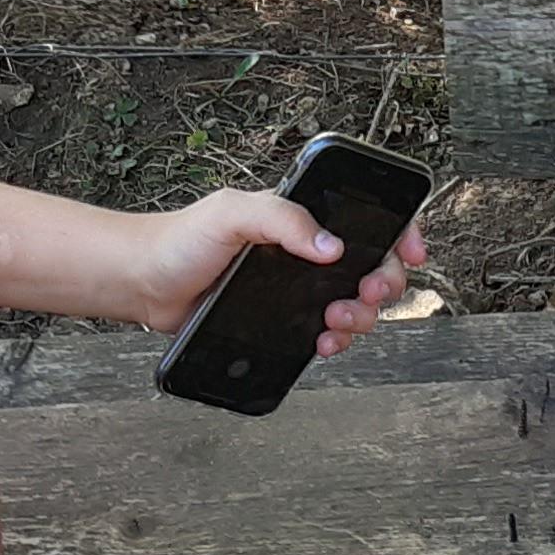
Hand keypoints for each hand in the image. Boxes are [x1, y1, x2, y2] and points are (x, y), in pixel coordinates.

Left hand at [135, 185, 434, 354]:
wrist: (146, 284)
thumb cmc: (181, 239)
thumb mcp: (232, 213)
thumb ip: (282, 219)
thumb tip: (330, 246)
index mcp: (302, 217)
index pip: (367, 217)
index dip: (399, 232)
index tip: (408, 251)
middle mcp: (306, 251)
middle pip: (373, 266)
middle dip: (382, 283)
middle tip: (363, 294)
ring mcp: (299, 288)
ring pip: (356, 305)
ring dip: (360, 318)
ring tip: (334, 322)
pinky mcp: (284, 320)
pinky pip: (329, 332)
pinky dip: (337, 340)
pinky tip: (324, 342)